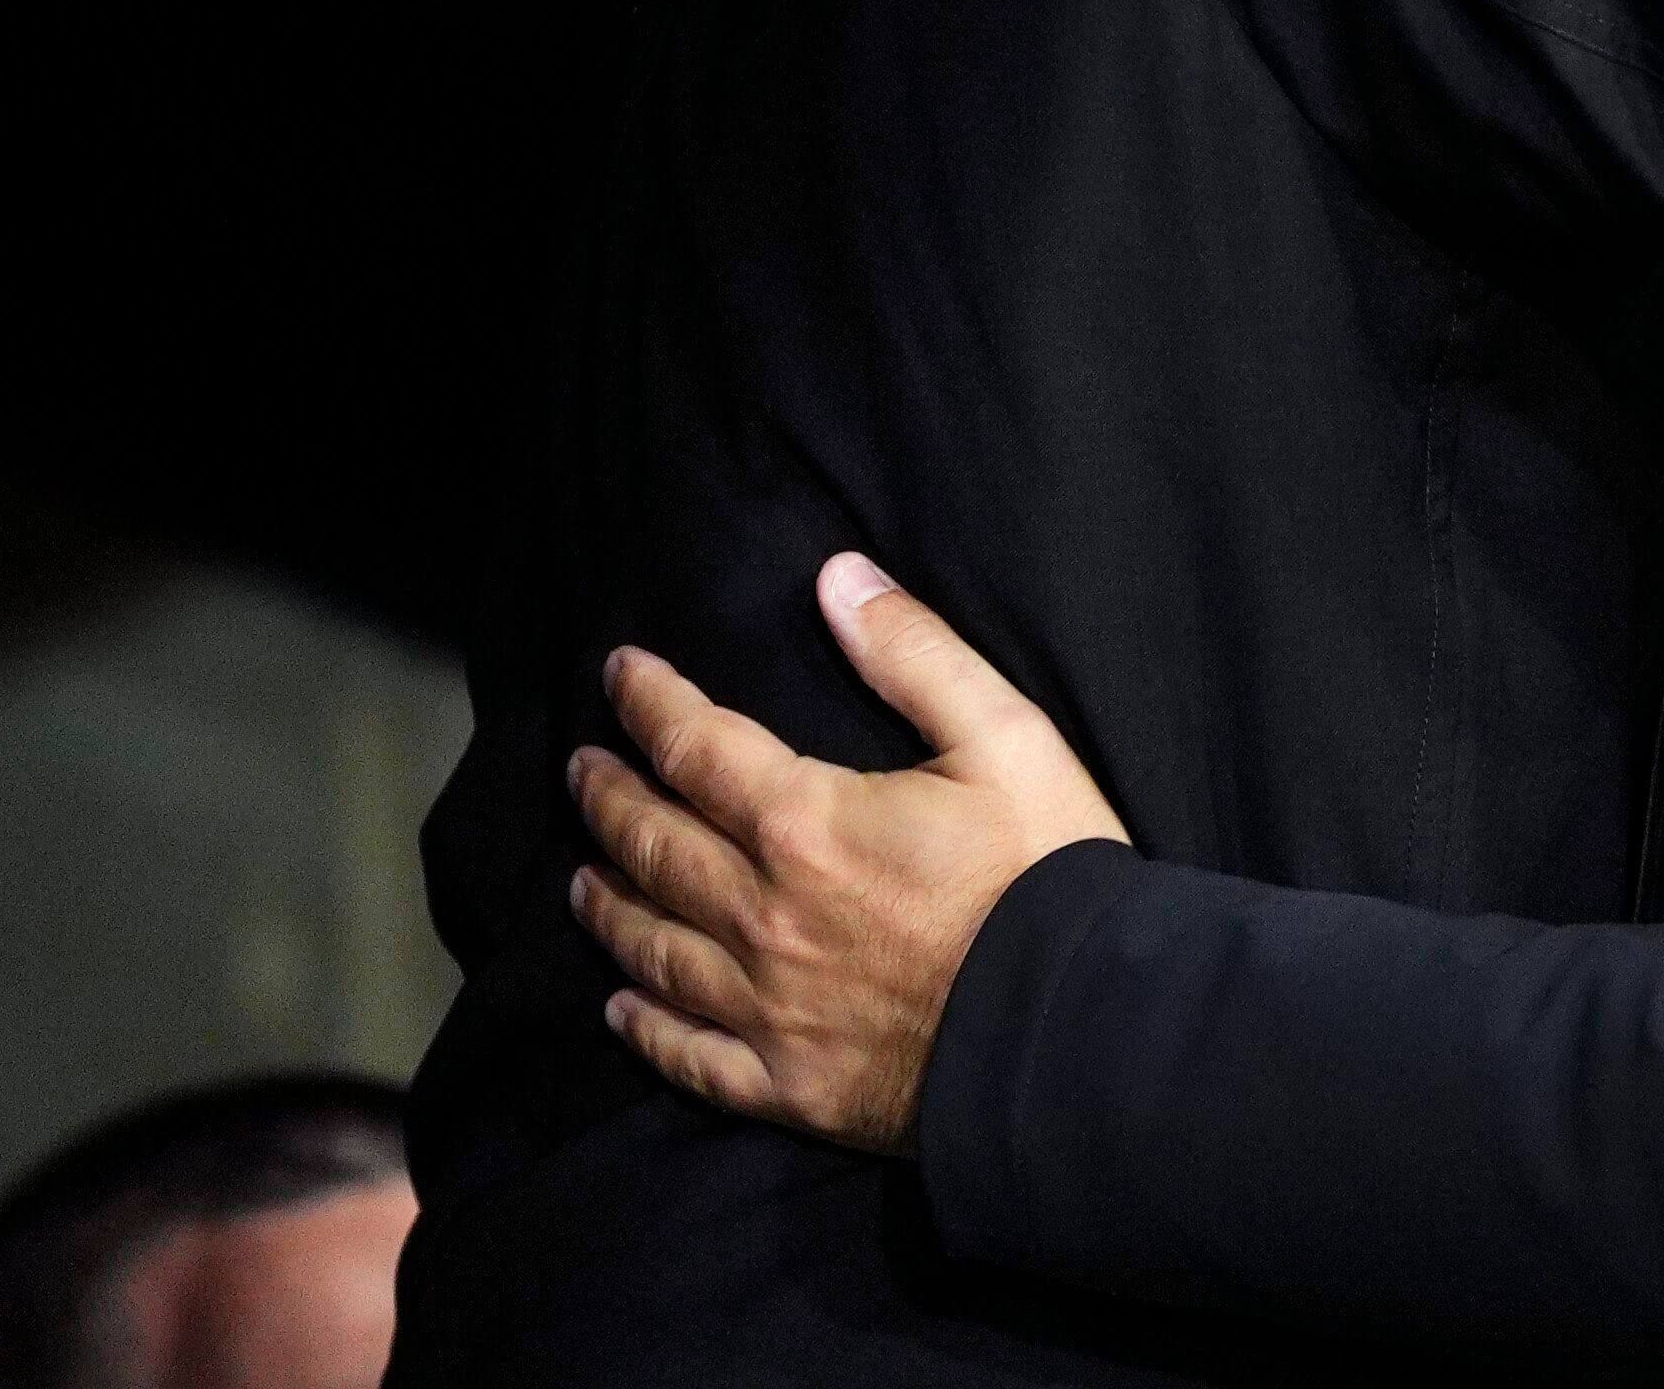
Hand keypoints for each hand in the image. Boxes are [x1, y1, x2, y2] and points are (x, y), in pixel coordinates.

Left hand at [568, 554, 1128, 1155]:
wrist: (1081, 1028)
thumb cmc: (1050, 874)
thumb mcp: (1006, 736)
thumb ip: (915, 653)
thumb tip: (837, 578)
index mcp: (806, 824)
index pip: (696, 748)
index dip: (650, 703)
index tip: (620, 674)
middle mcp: (763, 916)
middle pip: (656, 848)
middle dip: (611, 800)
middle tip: (582, 770)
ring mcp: (768, 1008)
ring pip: (656, 950)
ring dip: (611, 906)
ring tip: (582, 879)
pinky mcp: (790, 1084)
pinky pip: (690, 1057)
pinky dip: (646, 1030)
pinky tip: (621, 1010)